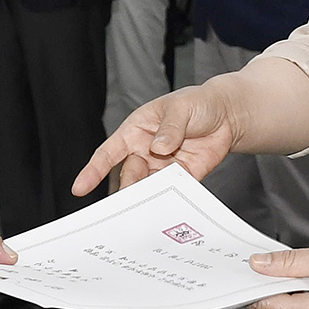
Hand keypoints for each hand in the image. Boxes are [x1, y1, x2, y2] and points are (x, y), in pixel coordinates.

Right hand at [72, 82, 240, 194]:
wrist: (228, 114)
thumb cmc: (198, 102)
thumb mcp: (180, 108)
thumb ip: (170, 128)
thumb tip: (159, 148)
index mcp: (136, 130)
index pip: (109, 152)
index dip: (93, 170)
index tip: (80, 187)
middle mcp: (146, 151)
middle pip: (128, 174)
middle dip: (127, 187)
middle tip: (129, 199)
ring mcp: (163, 165)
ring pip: (147, 186)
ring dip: (146, 196)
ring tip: (148, 206)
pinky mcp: (183, 176)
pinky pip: (172, 190)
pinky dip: (169, 199)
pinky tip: (168, 205)